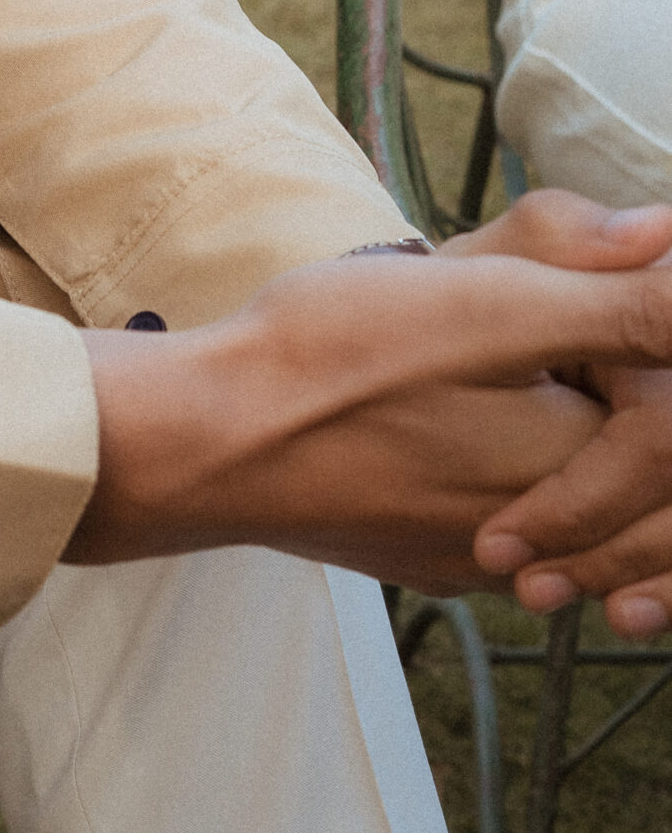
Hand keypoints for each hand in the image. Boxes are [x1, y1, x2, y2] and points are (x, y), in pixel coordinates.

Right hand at [61, 225, 671, 592]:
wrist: (206, 441)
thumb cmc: (331, 362)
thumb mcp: (480, 299)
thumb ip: (599, 280)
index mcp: (570, 466)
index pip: (662, 408)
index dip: (630, 319)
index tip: (570, 275)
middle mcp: (539, 534)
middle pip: (613, 448)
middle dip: (587, 366)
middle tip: (515, 296)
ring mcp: (476, 556)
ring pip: (557, 484)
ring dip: (544, 416)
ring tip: (479, 345)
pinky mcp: (425, 557)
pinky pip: (499, 513)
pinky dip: (496, 457)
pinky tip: (435, 401)